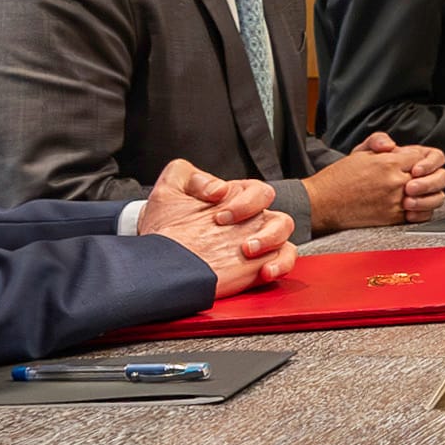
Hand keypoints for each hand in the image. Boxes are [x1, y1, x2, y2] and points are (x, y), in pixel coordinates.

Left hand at [133, 158, 295, 294]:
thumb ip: (188, 174)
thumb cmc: (167, 229)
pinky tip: (264, 270)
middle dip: (251, 212)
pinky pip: (284, 259)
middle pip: (271, 202)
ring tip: (247, 249)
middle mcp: (249, 220)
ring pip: (284, 228)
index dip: (240, 199)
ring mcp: (257, 243)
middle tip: (224, 224)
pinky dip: (280, 263)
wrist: (160, 262)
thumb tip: (215, 187)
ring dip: (270, 237)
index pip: (254, 189)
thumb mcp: (169, 191)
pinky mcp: (258, 267)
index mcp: (234, 199)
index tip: (216, 210)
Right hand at [303, 134, 444, 231]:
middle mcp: (395, 182)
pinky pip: (420, 216)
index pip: (423, 156)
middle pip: (435, 177)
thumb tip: (393, 145)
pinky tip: (414, 206)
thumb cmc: (338, 178)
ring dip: (431, 194)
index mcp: (388, 163)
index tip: (415, 163)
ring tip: (419, 192)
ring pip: (432, 198)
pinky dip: (422, 211)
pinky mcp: (392, 218)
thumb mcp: (358, 151)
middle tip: (423, 178)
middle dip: (434, 176)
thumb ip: (379, 141)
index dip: (421, 159)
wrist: (323, 203)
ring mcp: (396, 201)